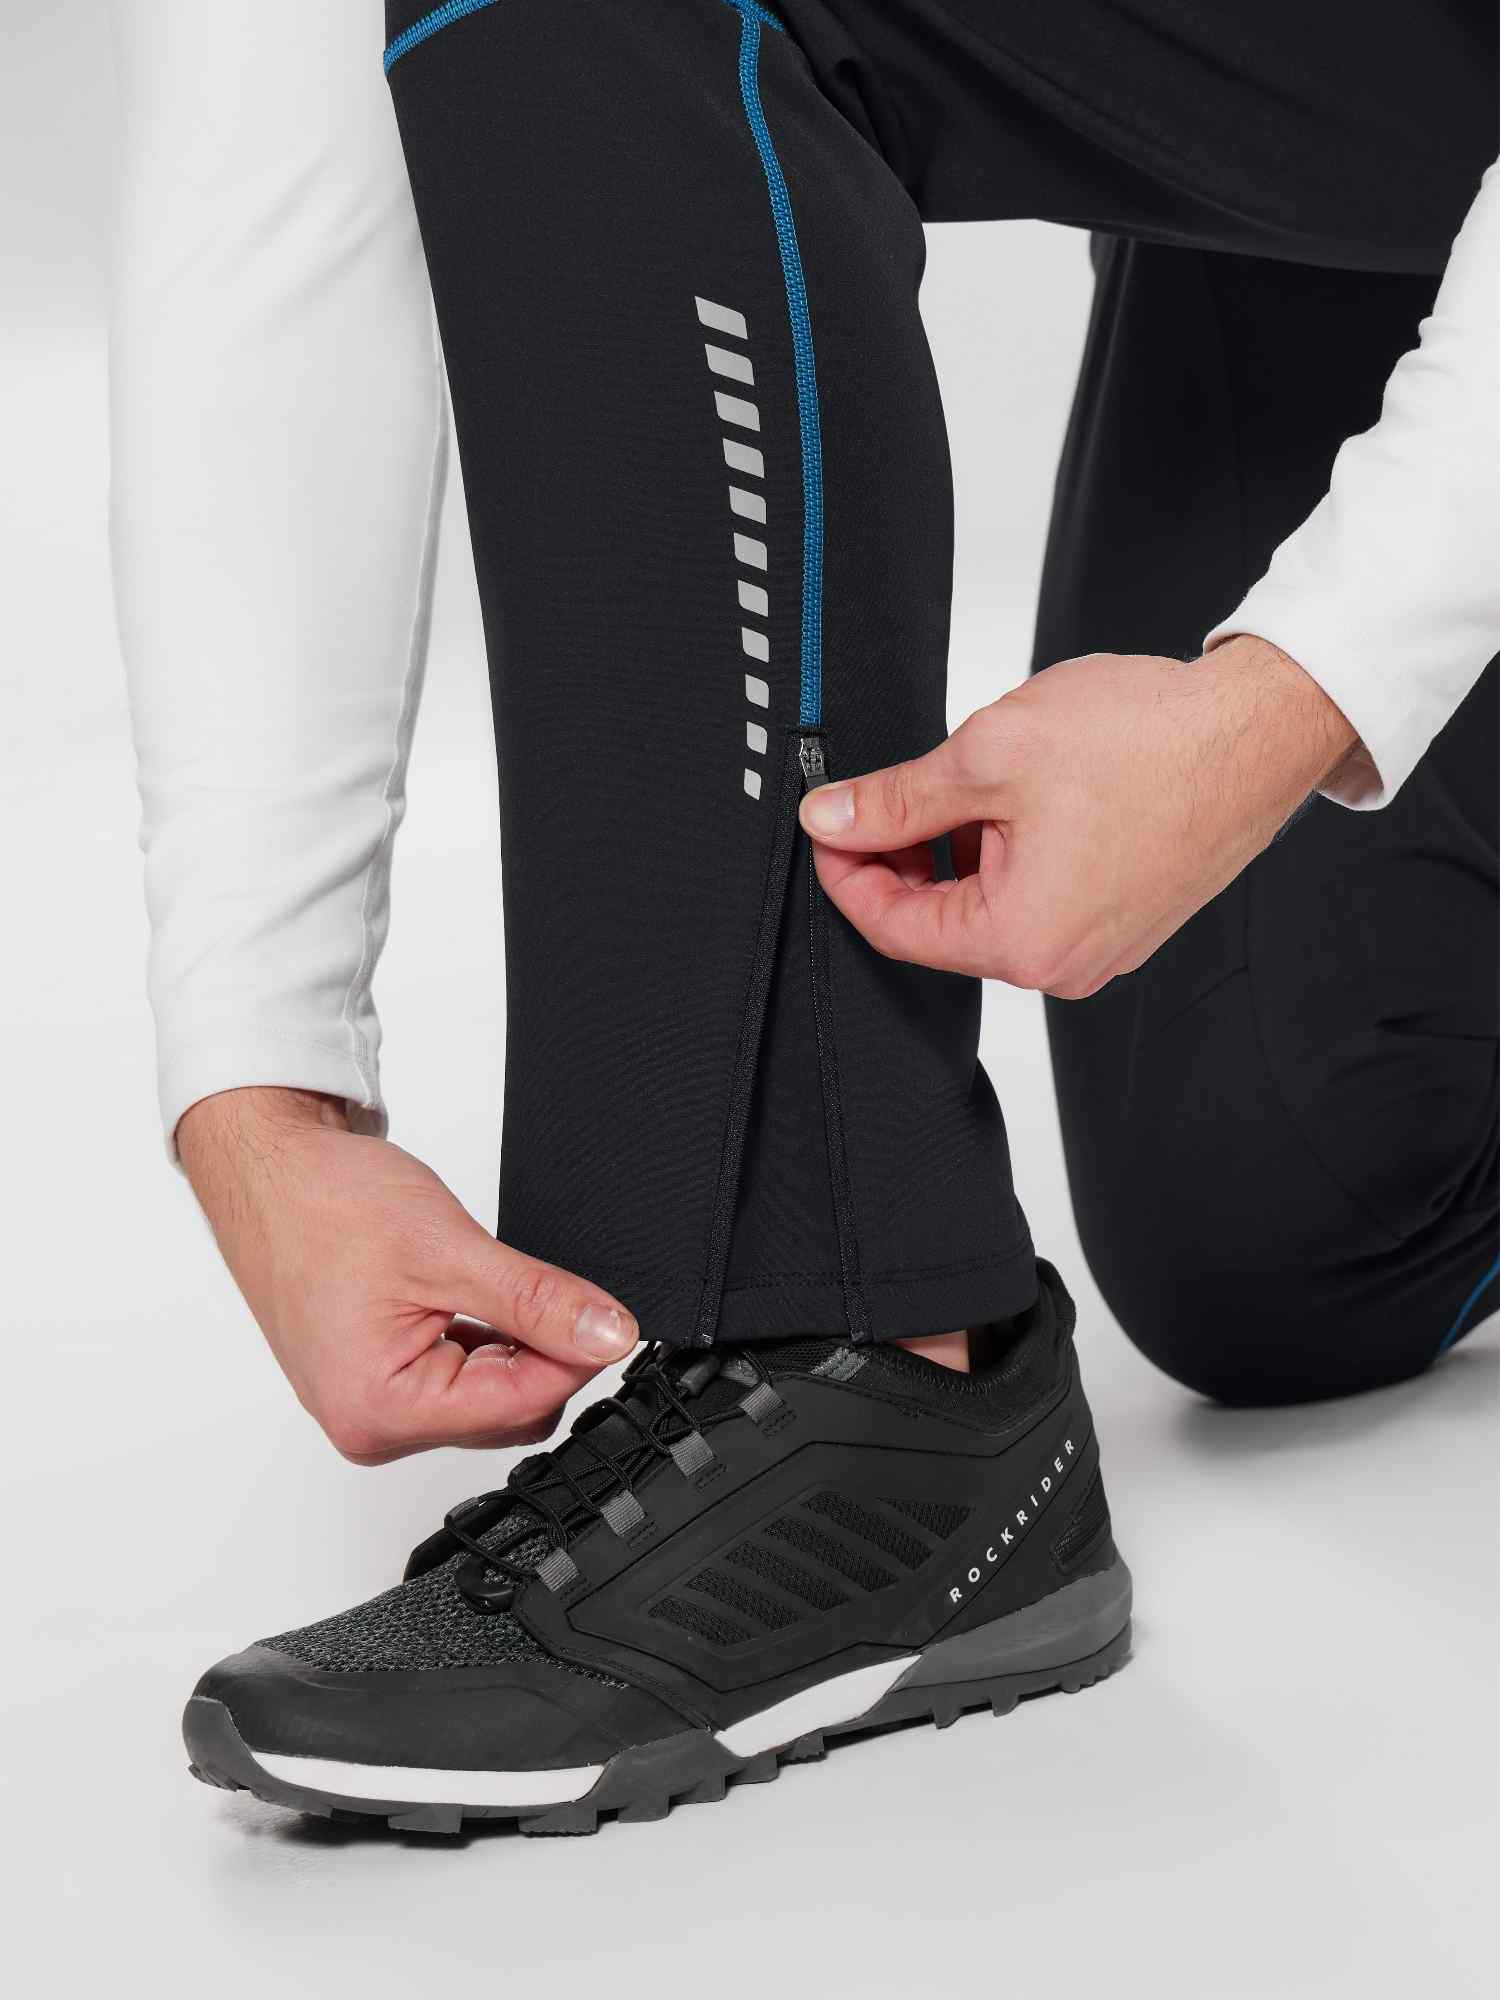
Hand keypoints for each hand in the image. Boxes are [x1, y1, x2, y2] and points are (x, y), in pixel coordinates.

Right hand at [178, 1086, 637, 1463]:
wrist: (267, 1166)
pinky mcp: (378, 1377)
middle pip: (510, 1410)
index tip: (606, 1314)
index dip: (574, 1355)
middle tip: (546, 1283)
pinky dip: (483, 1338)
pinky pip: (459, 1376)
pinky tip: (463, 1289)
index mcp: (380, 1410)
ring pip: (489, 1395)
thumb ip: (539, 1301)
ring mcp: (372, 1404)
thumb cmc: (322, 1203)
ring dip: (510, 1340)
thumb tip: (607, 1335)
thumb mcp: (451, 1249)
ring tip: (479, 1274)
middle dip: (542, 1350)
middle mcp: (371, 1424)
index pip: (521, 1405)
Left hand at [800, 636, 1358, 997]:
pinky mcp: (1128, 920)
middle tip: (887, 787)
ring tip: (972, 775)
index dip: (846, 870)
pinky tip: (1018, 795)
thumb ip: (898, 800)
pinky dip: (1012, 852)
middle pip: (941, 921)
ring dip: (961, 848)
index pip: (893, 928)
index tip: (828, 822)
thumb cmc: (1149, 740)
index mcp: (1023, 942)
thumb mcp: (989, 756)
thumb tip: (833, 818)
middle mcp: (1063, 966)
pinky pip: (1042, 896)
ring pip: (992, 905)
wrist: (1259, 727)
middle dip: (905, 854)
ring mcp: (1102, 948)